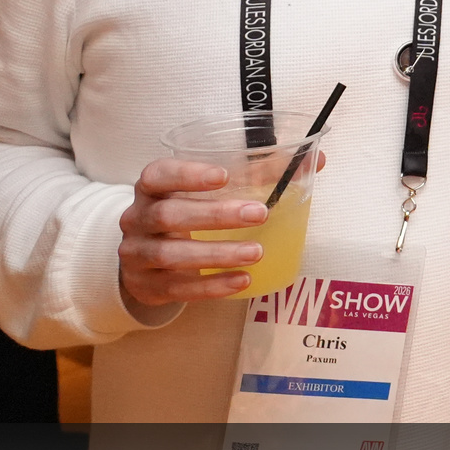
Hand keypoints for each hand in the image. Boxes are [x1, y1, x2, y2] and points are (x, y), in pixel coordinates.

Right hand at [117, 157, 269, 307]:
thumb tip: (313, 161)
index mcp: (151, 188)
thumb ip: (257, 173)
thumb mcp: (206, 192)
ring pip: (171, 254)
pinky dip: (212, 285)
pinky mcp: (146, 286)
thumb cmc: (185, 212)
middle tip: (259, 214)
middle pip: (169, 215)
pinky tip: (242, 280)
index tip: (224, 176)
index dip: (188, 174)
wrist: (145, 257)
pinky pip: (178, 288)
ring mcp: (137, 254)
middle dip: (215, 215)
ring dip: (217, 254)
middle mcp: (137, 218)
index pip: (158, 175)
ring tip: (256, 252)